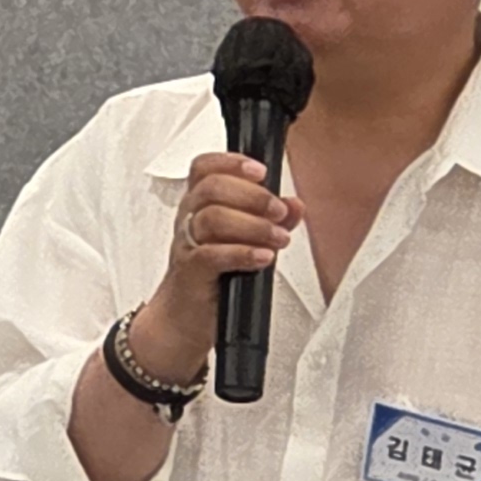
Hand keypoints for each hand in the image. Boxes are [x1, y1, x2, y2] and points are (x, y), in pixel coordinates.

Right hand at [135, 151, 302, 383]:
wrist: (184, 318)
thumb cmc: (213, 276)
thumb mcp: (246, 241)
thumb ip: (272, 220)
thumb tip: (296, 204)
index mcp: (199, 203)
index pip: (205, 167)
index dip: (232, 162)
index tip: (261, 171)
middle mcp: (189, 218)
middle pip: (211, 188)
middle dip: (252, 195)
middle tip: (278, 211)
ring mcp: (187, 244)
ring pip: (212, 218)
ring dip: (253, 225)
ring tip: (277, 238)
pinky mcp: (190, 272)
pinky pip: (211, 254)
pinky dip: (242, 253)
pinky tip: (262, 256)